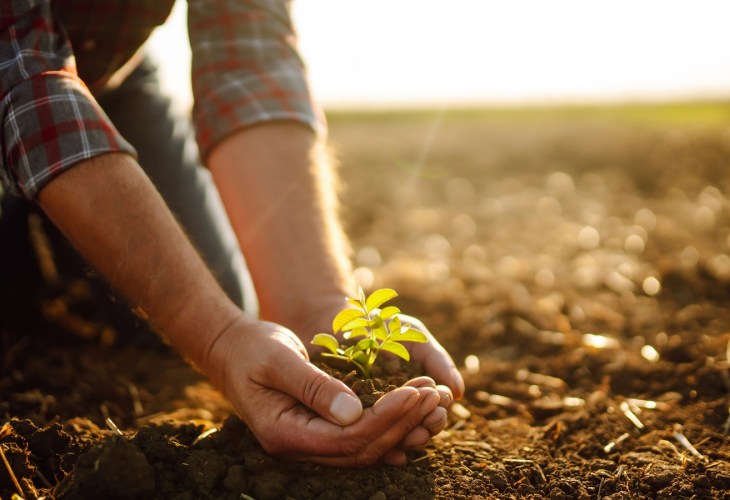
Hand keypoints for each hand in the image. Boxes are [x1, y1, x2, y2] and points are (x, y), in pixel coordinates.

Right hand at [201, 315, 441, 466]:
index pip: (347, 439)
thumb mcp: (280, 358)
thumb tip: (354, 412)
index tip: (414, 391)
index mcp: (285, 433)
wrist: (232, 349)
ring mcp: (308, 443)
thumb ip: (313, 386)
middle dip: (401, 422)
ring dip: (400, 425)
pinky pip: (358, 439)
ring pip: (363, 448)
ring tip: (430, 398)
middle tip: (433, 393)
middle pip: (361, 449)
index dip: (385, 418)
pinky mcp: (318, 431)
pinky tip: (412, 416)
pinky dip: (387, 428)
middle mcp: (298, 447)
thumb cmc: (252, 348)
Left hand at [300, 307, 462, 453]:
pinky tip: (380, 436)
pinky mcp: (347, 418)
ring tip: (411, 431)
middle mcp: (396, 411)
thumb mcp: (415, 338)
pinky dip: (372, 436)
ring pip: (392, 437)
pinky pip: (361, 432)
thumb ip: (438, 361)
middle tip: (430, 419)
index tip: (442, 404)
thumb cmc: (385, 327)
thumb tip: (459, 393)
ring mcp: (372, 417)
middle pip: (416, 430)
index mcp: (416, 396)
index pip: (434, 413)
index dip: (440, 412)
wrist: (344, 319)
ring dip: (405, 437)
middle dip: (427, 428)